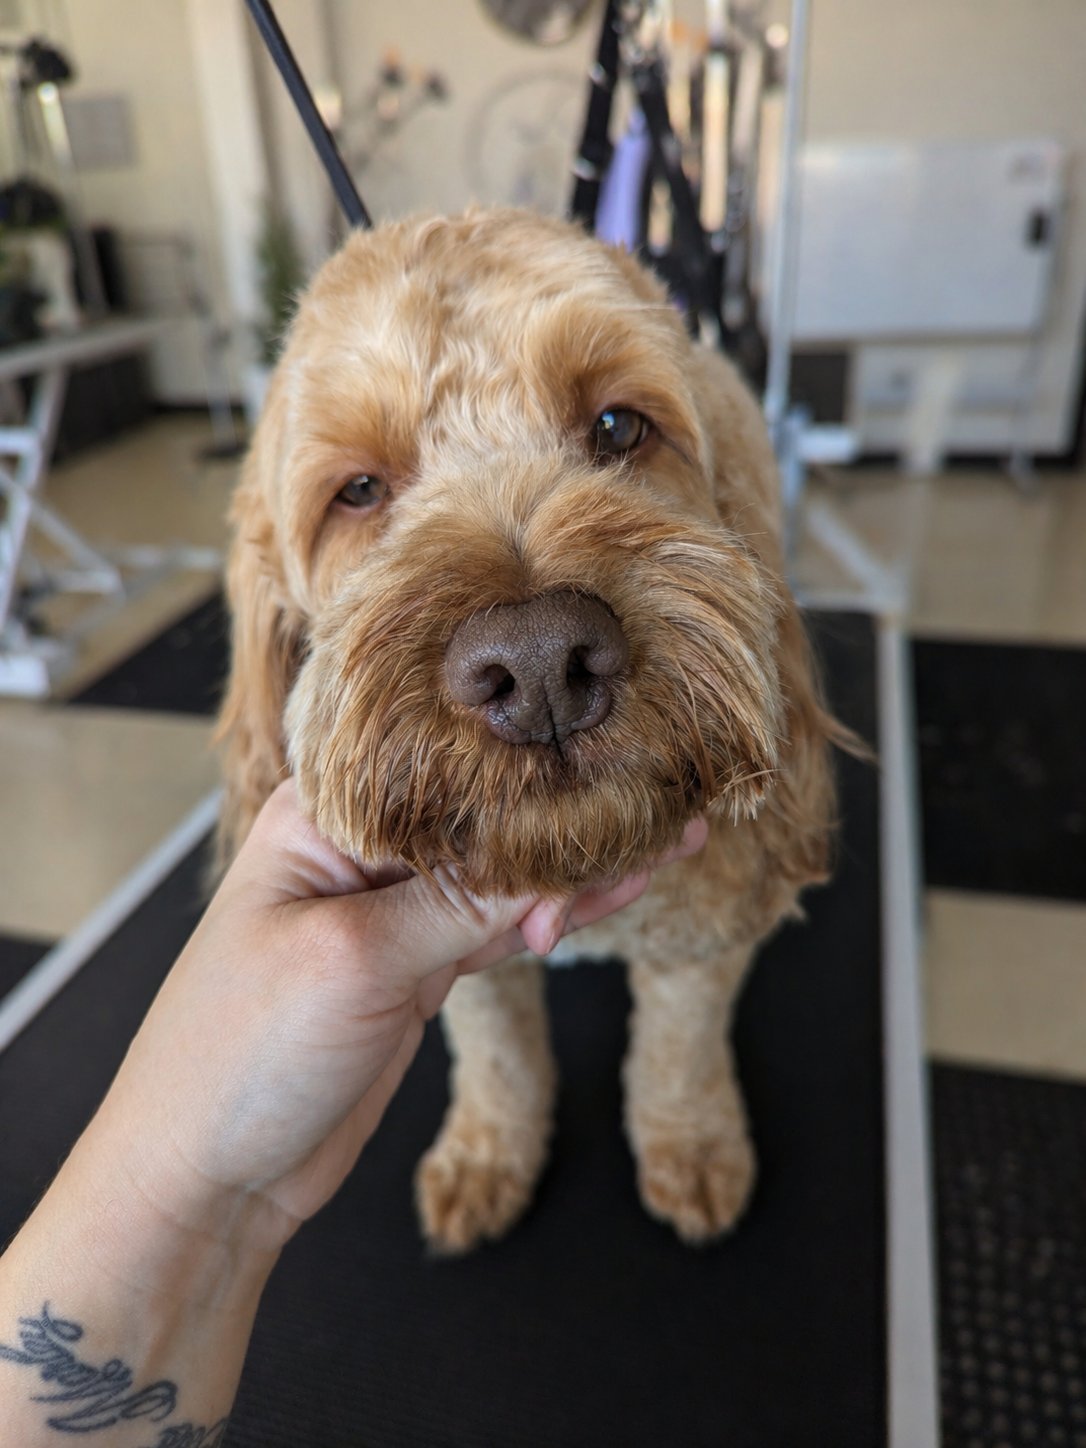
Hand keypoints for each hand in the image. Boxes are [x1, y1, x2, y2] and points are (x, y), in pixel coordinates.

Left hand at [90, 780, 706, 1256]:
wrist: (208, 1179)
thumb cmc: (236, 1055)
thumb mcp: (354, 963)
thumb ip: (457, 907)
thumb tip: (553, 859)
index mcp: (322, 817)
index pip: (443, 769)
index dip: (527, 765)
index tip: (610, 756)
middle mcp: (357, 853)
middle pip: (483, 817)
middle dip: (570, 814)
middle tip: (664, 797)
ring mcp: (390, 913)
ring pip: (501, 874)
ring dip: (578, 865)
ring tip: (668, 835)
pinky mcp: (415, 968)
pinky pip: (499, 928)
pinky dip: (556, 916)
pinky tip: (614, 889)